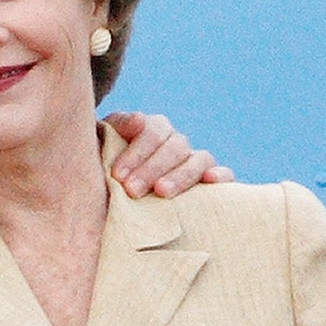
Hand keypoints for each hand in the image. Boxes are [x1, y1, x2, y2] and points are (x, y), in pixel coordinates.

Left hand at [106, 110, 231, 197]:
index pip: (153, 130)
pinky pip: (225, 175)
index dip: (137, 151)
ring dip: (181, 175)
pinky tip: (211, 181)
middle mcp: (177, 144)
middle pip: (175, 146)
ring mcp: (195, 163)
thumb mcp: (101, 153)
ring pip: (200, 159)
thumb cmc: (104, 178)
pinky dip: (221, 175)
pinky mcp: (210, 184)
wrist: (114, 204)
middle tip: (131, 189)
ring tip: (161, 192)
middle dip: (152, 167)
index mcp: (153, 131)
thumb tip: (136, 121)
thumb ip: (112, 133)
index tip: (117, 175)